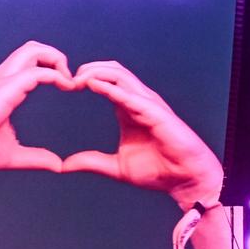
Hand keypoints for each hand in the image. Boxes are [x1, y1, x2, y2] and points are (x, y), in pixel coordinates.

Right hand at [0, 41, 73, 220]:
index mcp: (2, 88)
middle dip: (56, 56)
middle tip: (70, 79)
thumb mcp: (13, 155)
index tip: (68, 87)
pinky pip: (37, 71)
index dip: (51, 68)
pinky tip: (67, 87)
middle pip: (32, 48)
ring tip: (69, 80)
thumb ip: (36, 157)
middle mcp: (2, 78)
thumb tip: (57, 165)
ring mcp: (3, 80)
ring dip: (57, 59)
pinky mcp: (6, 87)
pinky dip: (57, 75)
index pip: (29, 62)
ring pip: (33, 49)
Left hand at [63, 60, 223, 209]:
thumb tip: (64, 165)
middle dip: (89, 68)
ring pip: (121, 75)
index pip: (106, 80)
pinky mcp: (157, 113)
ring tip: (78, 78)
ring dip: (98, 73)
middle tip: (68, 77)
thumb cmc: (158, 171)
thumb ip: (92, 162)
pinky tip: (96, 86)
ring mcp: (149, 104)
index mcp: (127, 108)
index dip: (85, 78)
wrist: (185, 180)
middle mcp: (138, 101)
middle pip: (112, 70)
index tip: (65, 85)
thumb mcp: (116, 167)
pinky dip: (112, 88)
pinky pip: (132, 95)